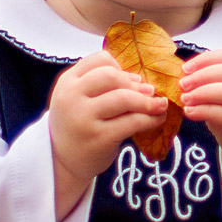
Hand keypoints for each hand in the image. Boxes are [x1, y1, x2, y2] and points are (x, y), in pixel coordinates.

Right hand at [48, 51, 168, 221]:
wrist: (62, 161)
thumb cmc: (77, 124)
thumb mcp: (78, 98)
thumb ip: (102, 85)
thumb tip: (141, 80)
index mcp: (67, 82)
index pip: (100, 59)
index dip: (120, 67)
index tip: (131, 80)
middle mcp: (72, 97)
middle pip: (112, 76)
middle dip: (135, 84)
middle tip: (149, 92)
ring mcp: (84, 118)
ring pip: (125, 98)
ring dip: (148, 101)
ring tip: (159, 105)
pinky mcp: (99, 138)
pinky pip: (132, 122)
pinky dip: (150, 119)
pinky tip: (157, 120)